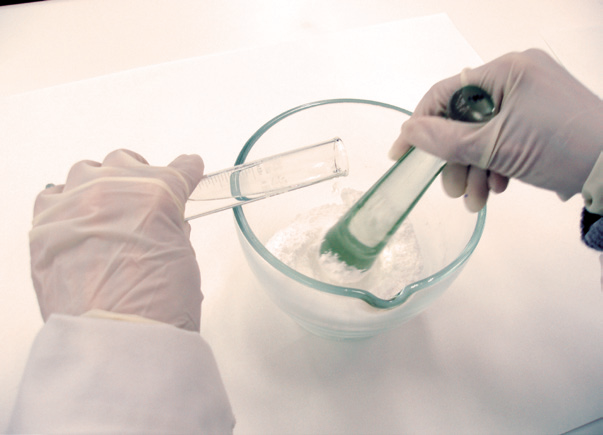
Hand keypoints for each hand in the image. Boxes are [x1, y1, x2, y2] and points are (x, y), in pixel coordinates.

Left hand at [30, 149, 204, 330]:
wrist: (115, 341)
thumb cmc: (157, 308)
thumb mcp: (183, 260)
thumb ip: (172, 229)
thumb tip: (166, 222)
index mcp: (157, 195)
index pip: (178, 169)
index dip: (186, 171)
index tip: (189, 169)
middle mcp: (111, 189)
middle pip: (125, 161)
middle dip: (138, 176)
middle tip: (143, 199)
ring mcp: (73, 204)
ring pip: (85, 171)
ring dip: (99, 184)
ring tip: (105, 209)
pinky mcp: (43, 226)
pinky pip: (52, 196)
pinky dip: (66, 204)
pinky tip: (76, 223)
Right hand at [390, 49, 602, 210]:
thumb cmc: (558, 148)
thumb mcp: (494, 147)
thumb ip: (444, 139)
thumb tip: (408, 130)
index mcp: (505, 71)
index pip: (446, 93)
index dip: (419, 125)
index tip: (401, 154)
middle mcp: (516, 76)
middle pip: (464, 118)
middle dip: (456, 160)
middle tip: (453, 190)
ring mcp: (530, 96)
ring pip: (484, 133)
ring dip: (475, 168)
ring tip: (477, 201)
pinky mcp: (540, 116)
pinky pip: (504, 136)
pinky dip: (496, 162)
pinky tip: (498, 186)